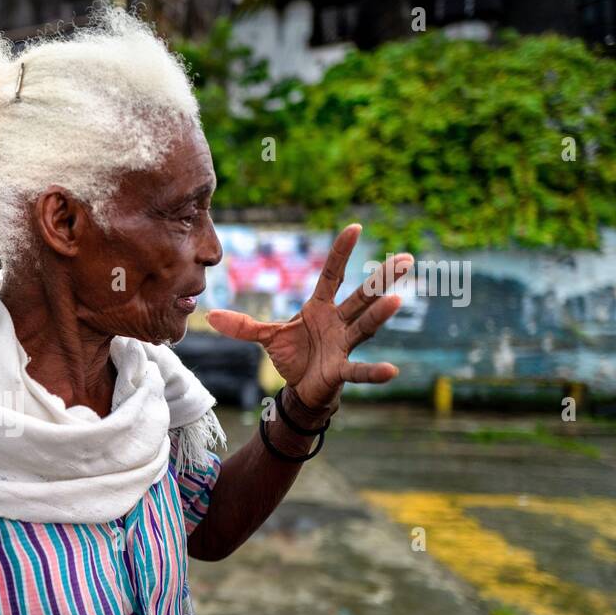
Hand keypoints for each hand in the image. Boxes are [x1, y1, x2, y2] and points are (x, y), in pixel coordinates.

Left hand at [206, 224, 408, 409]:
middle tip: (405, 259)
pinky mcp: (340, 370)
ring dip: (379, 314)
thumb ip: (244, 325)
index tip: (355, 227)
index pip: (332, 275)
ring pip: (364, 326)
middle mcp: (337, 322)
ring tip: (396, 299)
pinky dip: (373, 372)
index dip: (341, 253)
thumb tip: (210, 315)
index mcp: (319, 308)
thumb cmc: (293, 355)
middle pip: (360, 297)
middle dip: (381, 279)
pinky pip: (359, 370)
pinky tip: (392, 370)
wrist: (301, 387)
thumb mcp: (266, 337)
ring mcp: (342, 345)